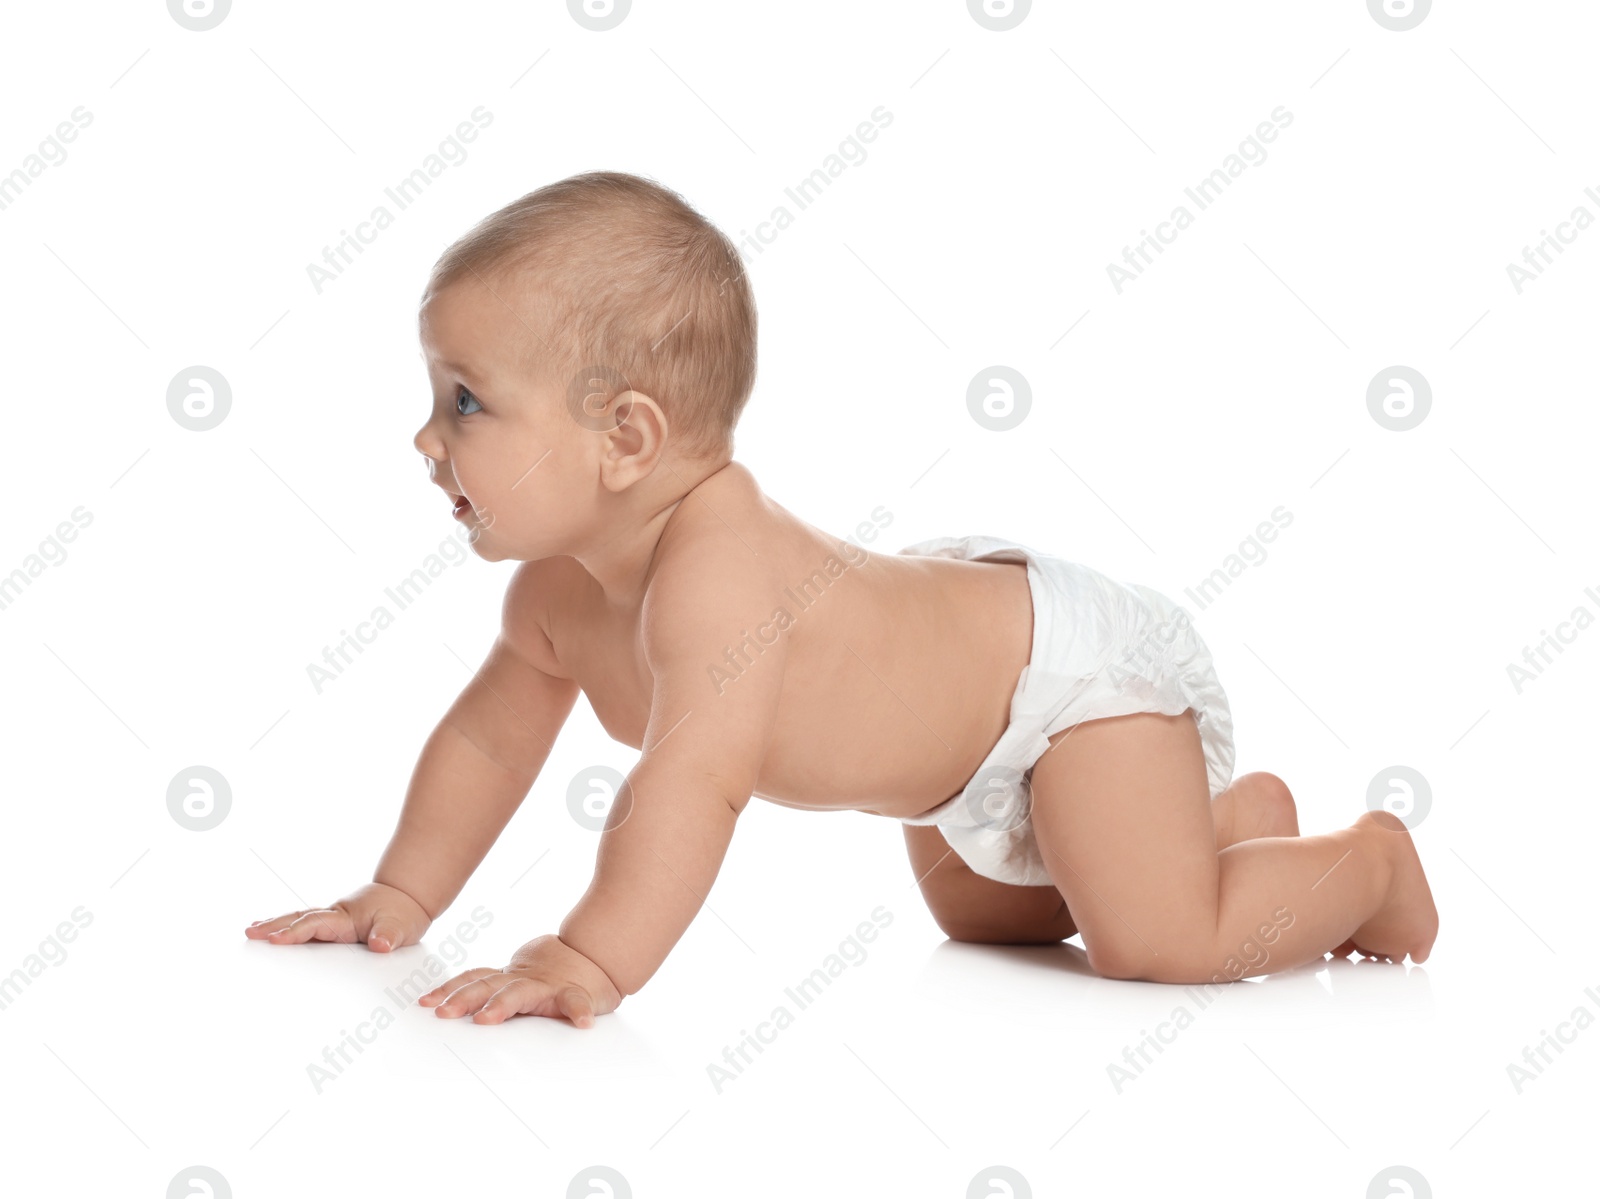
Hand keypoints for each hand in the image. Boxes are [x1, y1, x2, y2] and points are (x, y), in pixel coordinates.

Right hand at [244, 881, 433, 951]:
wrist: (409, 897)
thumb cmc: (404, 912)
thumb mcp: (402, 926)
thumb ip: (390, 935)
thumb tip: (380, 945)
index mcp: (346, 917)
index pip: (316, 924)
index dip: (295, 932)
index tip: (274, 939)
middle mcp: (336, 915)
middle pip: (299, 918)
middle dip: (274, 925)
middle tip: (249, 932)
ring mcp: (334, 918)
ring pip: (300, 919)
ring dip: (277, 923)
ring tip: (253, 929)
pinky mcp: (336, 924)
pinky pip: (308, 925)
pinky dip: (290, 927)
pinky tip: (278, 932)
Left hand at [419, 934, 622, 1026]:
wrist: (594, 956)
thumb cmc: (553, 975)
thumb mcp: (521, 980)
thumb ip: (495, 990)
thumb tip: (449, 1009)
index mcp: (509, 979)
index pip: (474, 979)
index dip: (450, 988)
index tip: (425, 1003)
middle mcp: (524, 980)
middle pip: (488, 986)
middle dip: (463, 998)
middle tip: (443, 1012)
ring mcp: (549, 986)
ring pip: (521, 993)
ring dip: (503, 1005)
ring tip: (485, 1019)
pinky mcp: (576, 993)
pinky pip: (577, 1002)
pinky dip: (578, 1012)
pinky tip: (581, 1023)